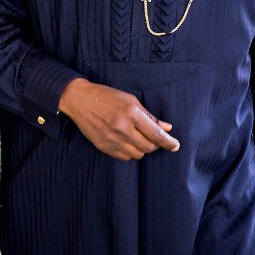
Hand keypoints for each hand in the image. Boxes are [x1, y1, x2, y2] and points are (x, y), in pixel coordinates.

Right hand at [58, 78, 179, 160]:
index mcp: (131, 114)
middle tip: (153, 138)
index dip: (169, 142)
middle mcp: (122, 129)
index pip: (156, 134)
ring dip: (142, 149)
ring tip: (138, 139)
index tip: (175, 146)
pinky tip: (127, 142)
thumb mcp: (130, 100)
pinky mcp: (104, 146)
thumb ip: (149, 116)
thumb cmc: (106, 96)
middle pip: (149, 147)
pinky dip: (130, 152)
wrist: (79, 101)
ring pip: (138, 154)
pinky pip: (124, 157)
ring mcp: (112, 139)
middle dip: (155, 145)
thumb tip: (167, 128)